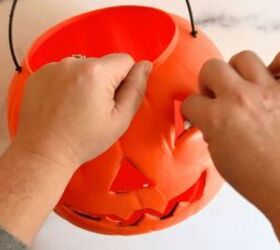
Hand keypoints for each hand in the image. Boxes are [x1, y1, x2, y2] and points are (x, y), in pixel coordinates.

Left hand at [0, 54, 151, 243]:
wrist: (44, 151)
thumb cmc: (83, 140)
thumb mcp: (120, 120)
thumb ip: (136, 90)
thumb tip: (145, 66)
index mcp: (96, 73)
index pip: (125, 60)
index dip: (125, 80)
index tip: (114, 100)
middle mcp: (73, 62)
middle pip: (103, 63)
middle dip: (105, 81)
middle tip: (94, 107)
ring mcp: (53, 67)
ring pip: (83, 66)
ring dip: (86, 81)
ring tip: (77, 106)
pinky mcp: (40, 73)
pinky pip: (64, 71)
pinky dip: (67, 83)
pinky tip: (62, 103)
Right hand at [181, 51, 279, 231]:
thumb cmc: (257, 178)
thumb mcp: (218, 156)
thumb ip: (209, 129)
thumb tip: (207, 117)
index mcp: (218, 118)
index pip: (190, 102)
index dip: (190, 110)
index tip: (194, 114)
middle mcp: (240, 98)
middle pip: (211, 68)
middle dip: (207, 82)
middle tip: (214, 95)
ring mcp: (268, 90)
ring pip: (243, 58)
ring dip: (236, 71)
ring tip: (241, 86)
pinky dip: (276, 65)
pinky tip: (271, 77)